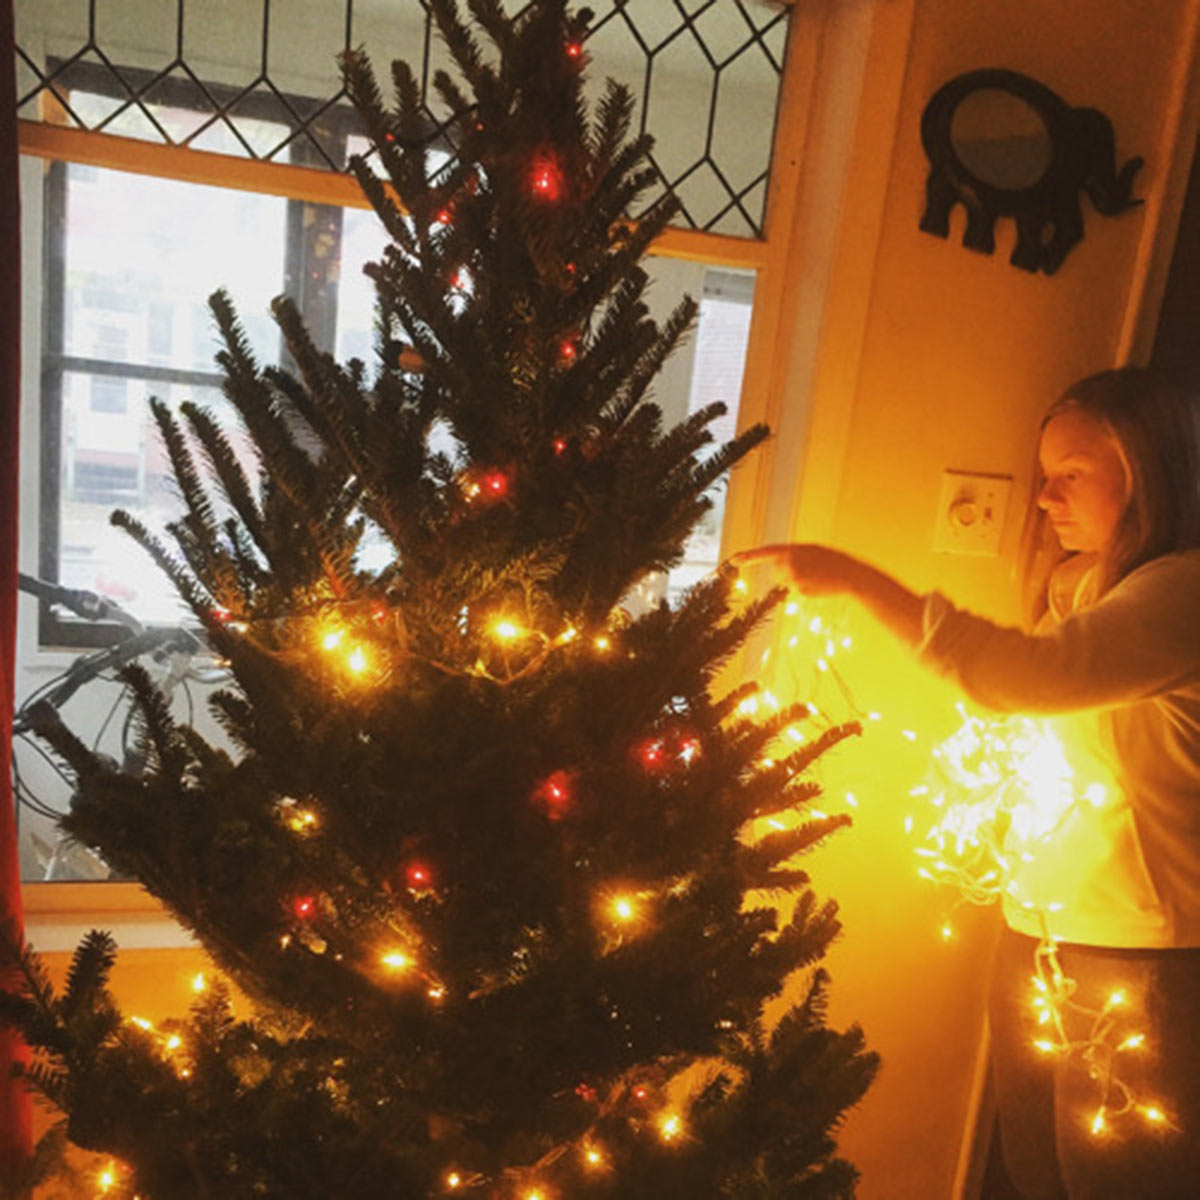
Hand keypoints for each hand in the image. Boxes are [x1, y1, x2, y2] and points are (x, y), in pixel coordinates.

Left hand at [729, 543, 861, 596]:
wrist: (851, 574)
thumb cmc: (833, 561)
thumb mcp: (813, 550)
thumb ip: (794, 554)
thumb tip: (778, 566)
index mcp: (794, 548)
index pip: (766, 552)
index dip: (749, 556)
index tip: (733, 560)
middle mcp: (790, 561)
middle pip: (777, 571)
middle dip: (789, 572)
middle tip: (810, 569)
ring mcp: (794, 576)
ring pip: (786, 582)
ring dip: (798, 581)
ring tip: (816, 576)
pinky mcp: (799, 589)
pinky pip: (796, 591)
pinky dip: (805, 590)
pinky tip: (819, 585)